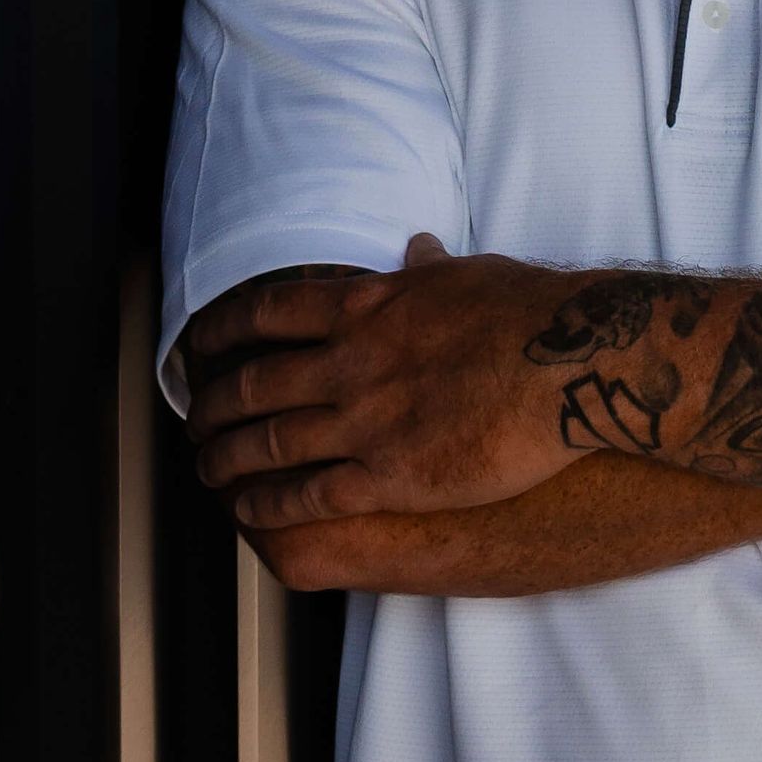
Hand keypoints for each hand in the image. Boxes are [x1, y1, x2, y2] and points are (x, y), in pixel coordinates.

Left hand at [184, 236, 587, 524]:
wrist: (567, 362)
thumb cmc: (529, 311)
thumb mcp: (468, 273)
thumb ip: (427, 271)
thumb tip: (415, 248)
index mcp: (366, 305)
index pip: (269, 313)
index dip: (223, 330)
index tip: (200, 344)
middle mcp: (350, 362)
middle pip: (255, 384)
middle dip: (213, 405)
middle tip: (194, 418)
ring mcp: (365, 421)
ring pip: (269, 445)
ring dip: (229, 460)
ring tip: (209, 470)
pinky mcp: (389, 476)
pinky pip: (309, 497)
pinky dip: (270, 505)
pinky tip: (251, 512)